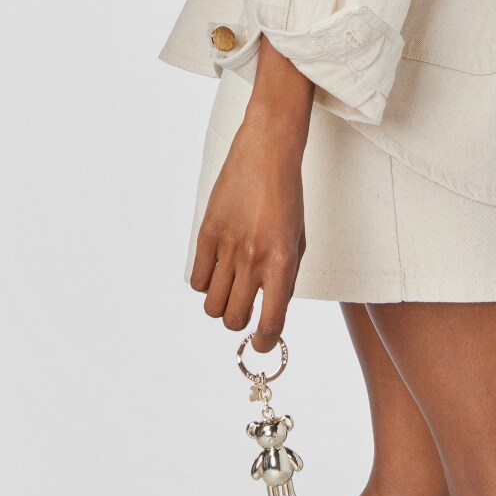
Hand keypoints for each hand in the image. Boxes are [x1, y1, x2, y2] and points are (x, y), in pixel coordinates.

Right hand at [188, 96, 309, 353]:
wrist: (267, 153)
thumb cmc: (288, 197)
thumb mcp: (298, 240)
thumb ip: (284, 279)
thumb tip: (268, 313)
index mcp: (283, 262)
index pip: (270, 323)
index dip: (265, 342)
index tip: (263, 342)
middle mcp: (253, 259)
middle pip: (234, 320)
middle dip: (241, 323)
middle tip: (246, 308)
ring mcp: (227, 246)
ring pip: (212, 307)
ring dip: (222, 304)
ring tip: (232, 286)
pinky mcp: (206, 234)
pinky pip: (196, 281)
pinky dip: (206, 284)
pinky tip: (217, 269)